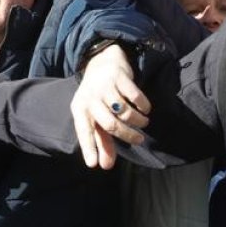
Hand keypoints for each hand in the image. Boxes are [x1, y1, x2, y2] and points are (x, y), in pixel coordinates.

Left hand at [71, 44, 149, 169]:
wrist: (101, 60)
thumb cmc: (98, 96)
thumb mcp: (95, 116)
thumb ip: (101, 141)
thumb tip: (105, 166)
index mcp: (80, 109)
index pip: (84, 132)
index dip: (89, 148)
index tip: (94, 164)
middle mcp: (90, 98)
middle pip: (110, 124)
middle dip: (127, 135)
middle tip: (139, 139)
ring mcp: (104, 86)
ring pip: (124, 111)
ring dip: (137, 121)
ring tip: (143, 123)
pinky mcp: (119, 76)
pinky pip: (135, 96)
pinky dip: (143, 105)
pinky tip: (145, 109)